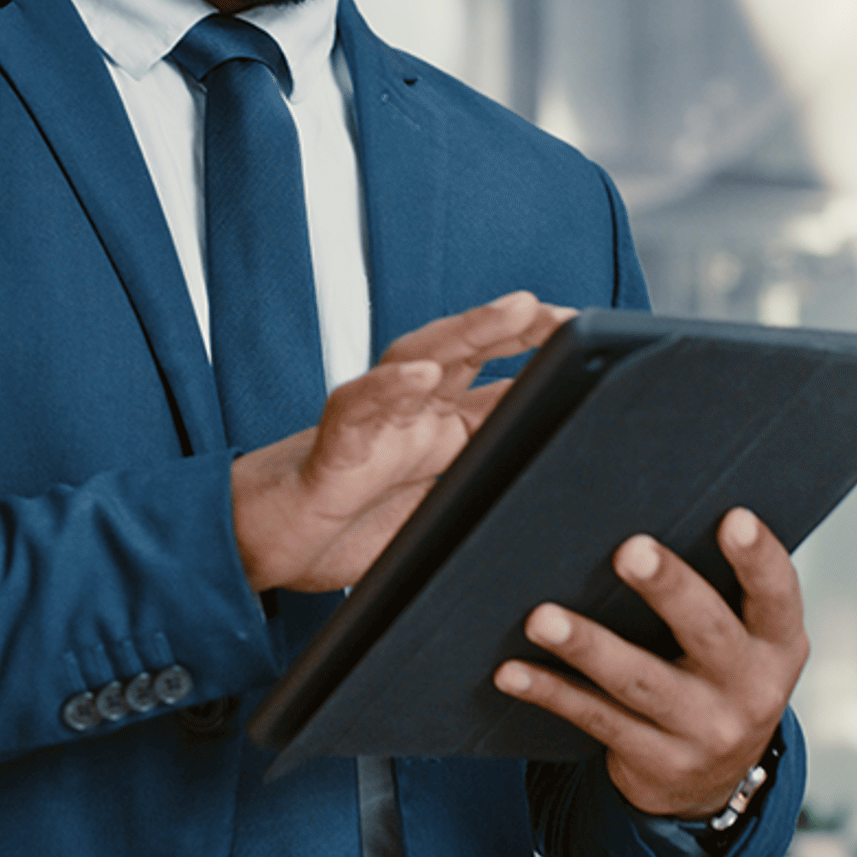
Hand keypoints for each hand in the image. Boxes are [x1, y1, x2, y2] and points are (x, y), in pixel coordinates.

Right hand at [232, 291, 573, 593]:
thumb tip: (554, 476)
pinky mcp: (336, 445)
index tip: (584, 331)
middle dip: (511, 326)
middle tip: (556, 310)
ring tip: (512, 311)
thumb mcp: (440, 506)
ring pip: (418, 358)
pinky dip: (389, 388)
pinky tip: (418, 377)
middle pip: (463, 352)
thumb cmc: (352, 524)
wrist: (272, 547)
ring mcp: (375, 423)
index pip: (497, 378)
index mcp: (442, 428)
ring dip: (468, 332)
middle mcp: (412, 413)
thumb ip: (484, 480)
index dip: (538, 353)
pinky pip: (360, 407)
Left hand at [493, 509, 808, 818]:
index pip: (777, 595)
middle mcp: (751, 690)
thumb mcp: (746, 639)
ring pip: (640, 681)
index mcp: (777, 645)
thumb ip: (719, 589)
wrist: (712, 781)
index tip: (734, 518)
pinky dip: (551, 693)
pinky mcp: (657, 761)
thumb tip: (646, 508)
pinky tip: (512, 671)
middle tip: (629, 550)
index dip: (759, 558)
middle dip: (669, 590)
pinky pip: (596, 720)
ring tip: (541, 618)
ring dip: (588, 646)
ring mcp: (705, 732)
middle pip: (708, 633)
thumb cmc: (717, 675)